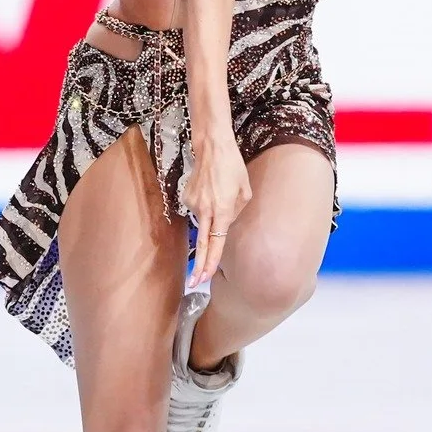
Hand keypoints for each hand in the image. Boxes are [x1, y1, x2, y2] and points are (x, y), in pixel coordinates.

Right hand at [182, 130, 251, 290]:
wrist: (212, 147)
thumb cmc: (232, 167)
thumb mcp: (244, 191)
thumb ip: (236, 212)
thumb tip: (226, 223)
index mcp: (222, 209)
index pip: (217, 243)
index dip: (211, 262)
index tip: (205, 278)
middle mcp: (206, 209)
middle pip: (203, 243)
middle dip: (200, 265)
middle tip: (194, 283)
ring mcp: (193, 203)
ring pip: (204, 221)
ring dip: (211, 217)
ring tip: (218, 194)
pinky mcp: (186, 197)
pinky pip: (198, 209)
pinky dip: (205, 207)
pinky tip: (210, 191)